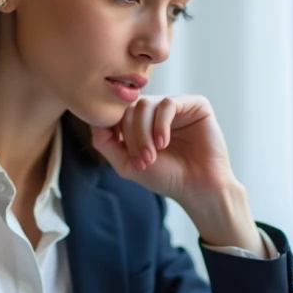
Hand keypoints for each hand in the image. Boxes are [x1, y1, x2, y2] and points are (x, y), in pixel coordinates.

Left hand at [90, 94, 232, 205]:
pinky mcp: (195, 104)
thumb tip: (93, 120)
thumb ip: (105, 142)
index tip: (126, 155)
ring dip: (144, 133)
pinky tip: (164, 143)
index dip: (116, 131)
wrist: (198, 188)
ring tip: (153, 155)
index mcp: (142, 122)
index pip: (118, 112)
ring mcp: (176, 106)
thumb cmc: (166, 178)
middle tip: (143, 160)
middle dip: (131, 136)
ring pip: (145, 104)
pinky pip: (168, 103)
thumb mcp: (126, 164)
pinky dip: (160, 125)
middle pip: (130, 108)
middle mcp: (158, 111)